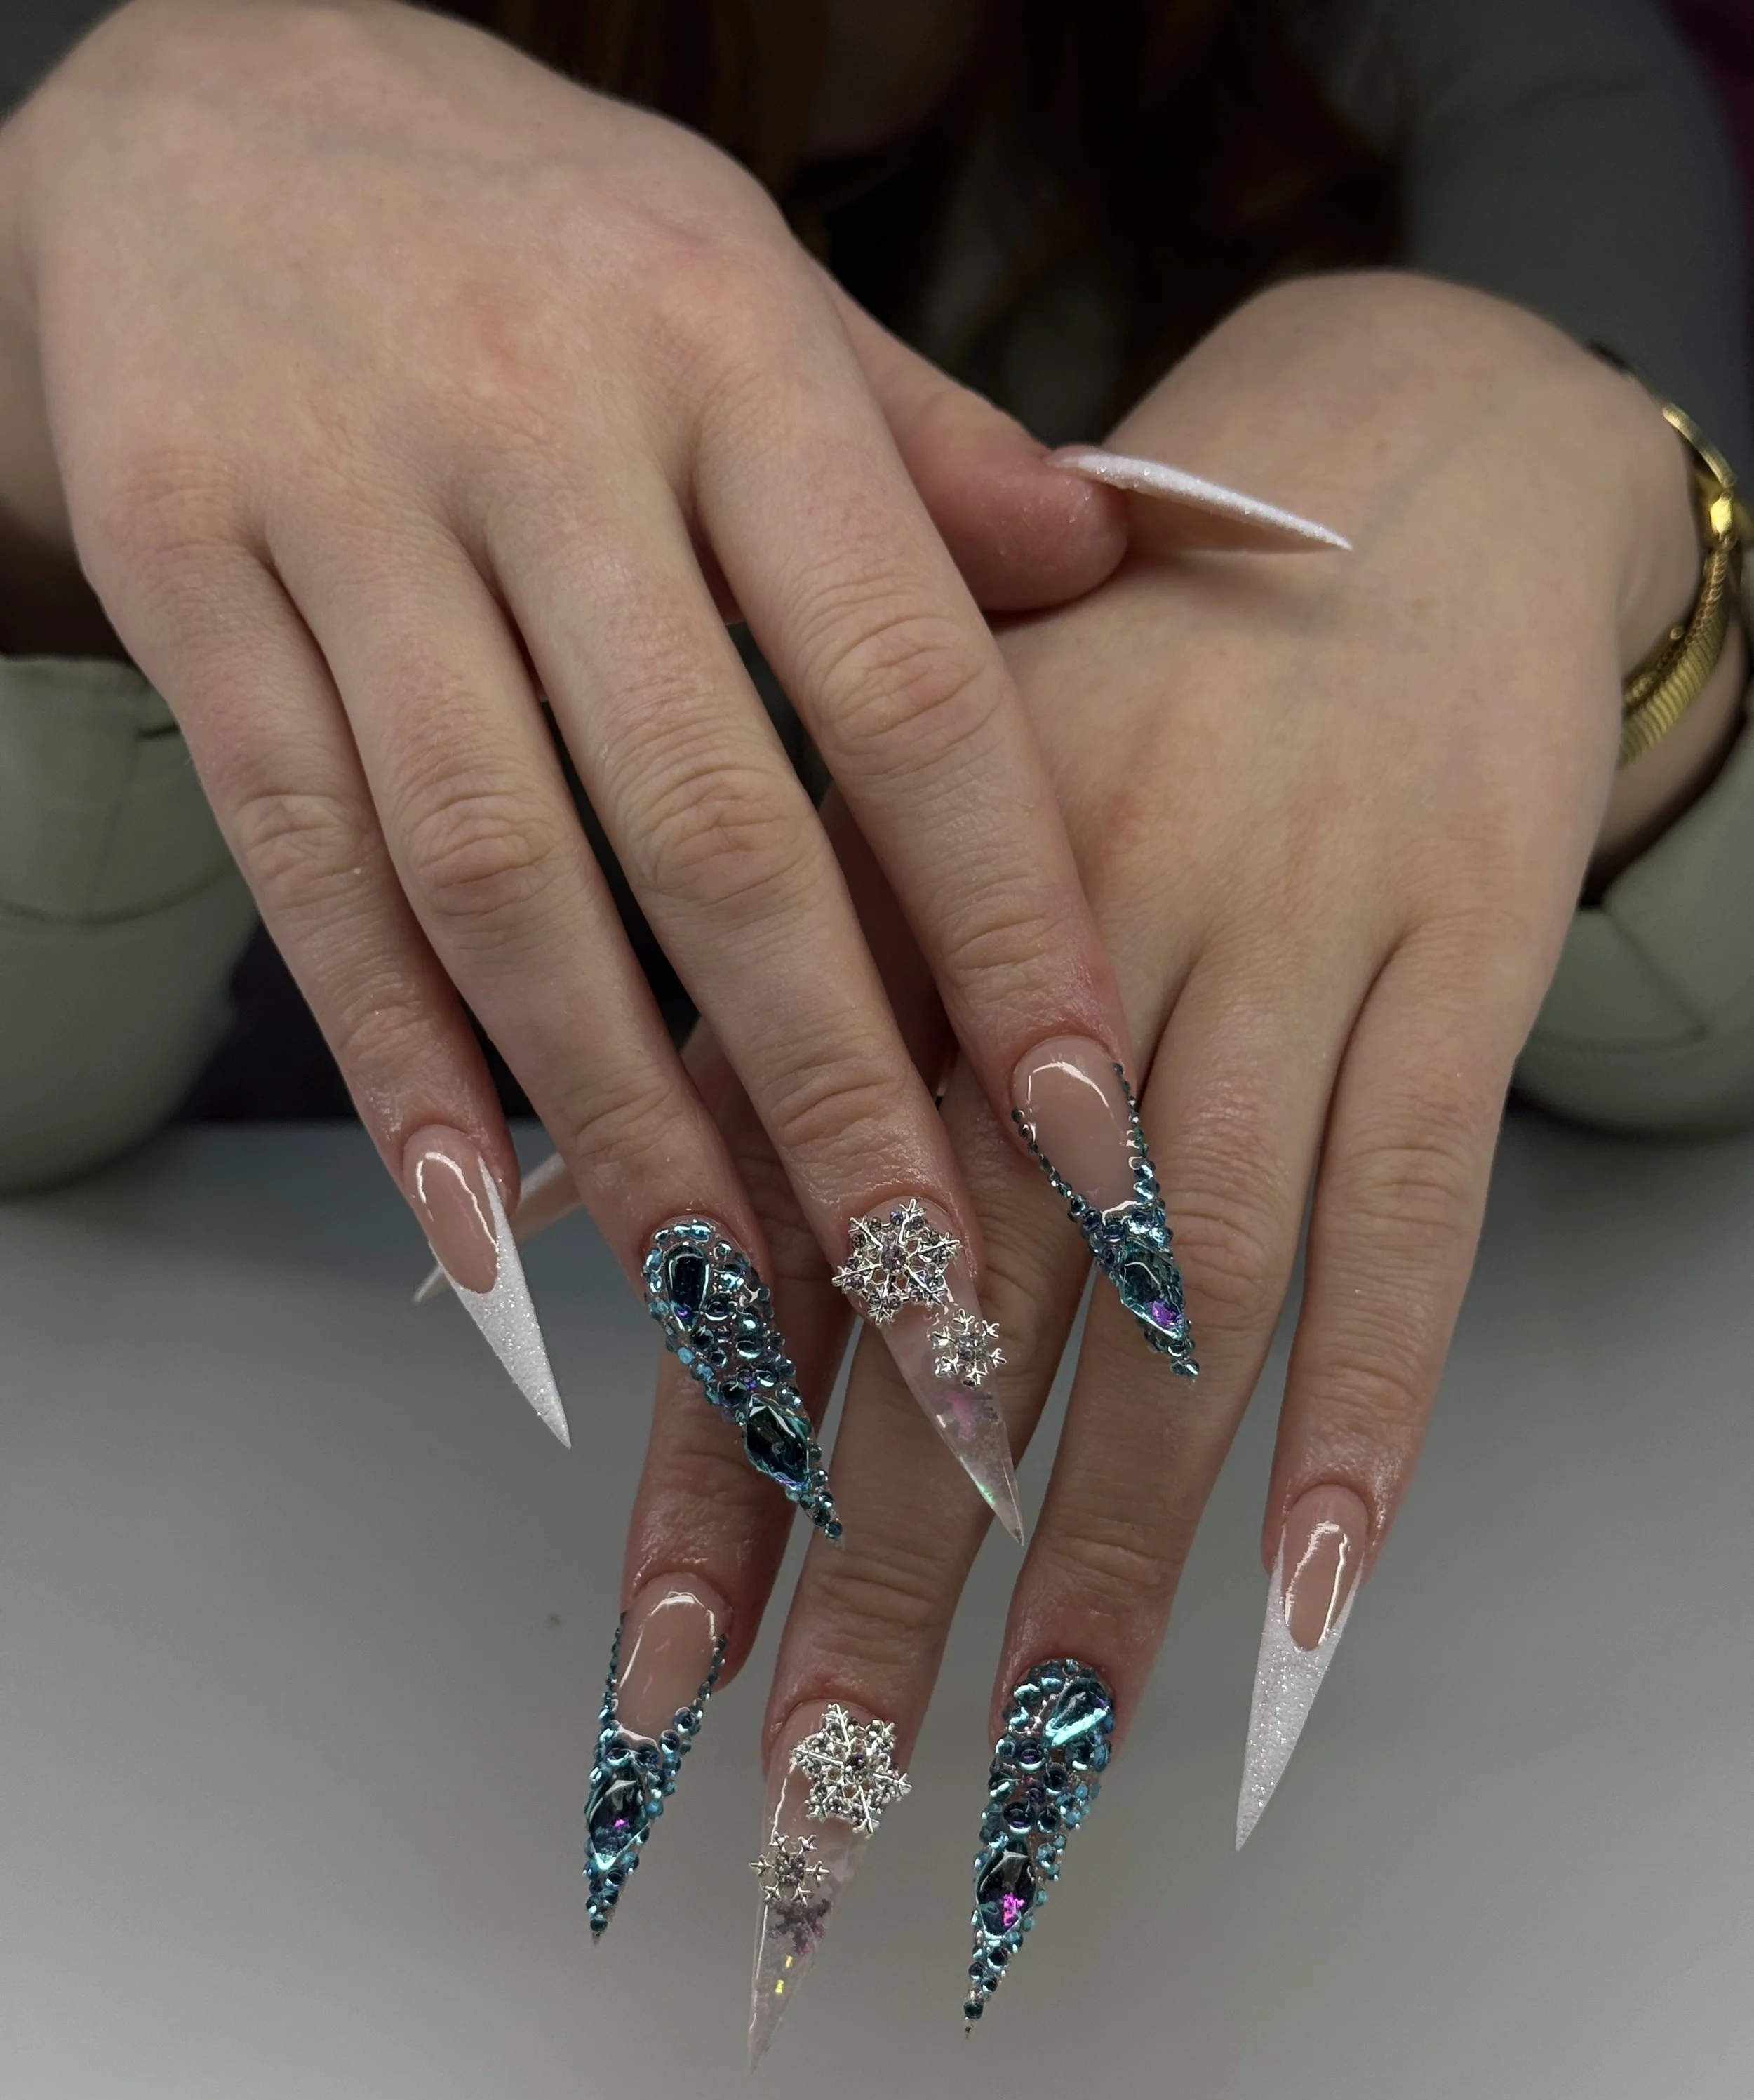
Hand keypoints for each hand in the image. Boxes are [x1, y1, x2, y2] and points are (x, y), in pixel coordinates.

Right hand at [0, 0, 1130, 1439]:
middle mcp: (541, 428)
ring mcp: (341, 507)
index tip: (1086, 1121)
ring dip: (618, 1116)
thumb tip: (1137, 568)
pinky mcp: (182, 574)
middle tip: (922, 1288)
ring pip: (500, 871)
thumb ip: (933, 452)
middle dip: (829, 1086)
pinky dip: (388, 1058)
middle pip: (709, 820)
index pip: (906, 683)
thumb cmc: (529, 227)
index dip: (1006, 921)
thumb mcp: (751, 280)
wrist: (196, 106)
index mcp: (728, 349)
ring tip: (727, 1298)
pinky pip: (300, 858)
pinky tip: (475, 1220)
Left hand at [600, 272, 1729, 2020]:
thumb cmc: (1127, 680)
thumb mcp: (914, 795)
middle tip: (811, 1792)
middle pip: (958, 1301)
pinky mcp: (1451, 963)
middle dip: (880, 1564)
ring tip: (1046, 1764)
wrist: (1408, 477)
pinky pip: (1408, 1213)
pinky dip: (1370, 1409)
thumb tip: (592, 1217)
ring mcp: (1273, 951)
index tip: (657, 1684)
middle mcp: (1061, 945)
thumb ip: (774, 1000)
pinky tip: (1318, 1597)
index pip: (779, 1233)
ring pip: (1180, 1300)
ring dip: (1109, 1545)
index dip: (718, 1465)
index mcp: (897, 903)